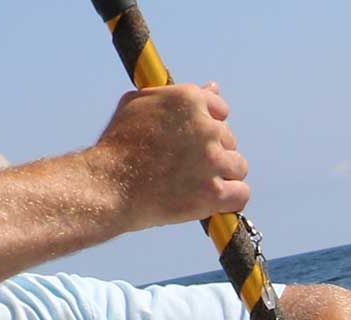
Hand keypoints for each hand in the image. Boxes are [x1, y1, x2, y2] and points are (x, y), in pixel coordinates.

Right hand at [92, 82, 248, 230]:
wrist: (109, 184)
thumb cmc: (118, 144)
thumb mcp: (139, 104)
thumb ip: (177, 96)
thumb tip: (213, 87)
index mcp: (189, 99)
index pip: (220, 110)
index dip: (207, 128)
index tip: (192, 142)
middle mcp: (205, 127)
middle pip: (229, 140)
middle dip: (212, 153)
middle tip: (185, 167)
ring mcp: (212, 160)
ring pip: (238, 166)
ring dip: (223, 176)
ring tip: (196, 184)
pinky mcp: (214, 192)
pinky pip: (241, 194)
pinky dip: (230, 200)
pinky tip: (213, 202)